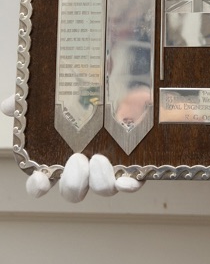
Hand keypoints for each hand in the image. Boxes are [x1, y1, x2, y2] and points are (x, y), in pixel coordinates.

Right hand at [1, 94, 141, 199]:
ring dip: (99, 181)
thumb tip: (9, 104)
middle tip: (77, 159)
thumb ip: (31, 100)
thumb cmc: (88, 95)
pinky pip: (132, 183)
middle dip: (72, 183)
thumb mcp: (58, 93)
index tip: (39, 178)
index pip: (42, 183)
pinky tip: (128, 179)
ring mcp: (109, 167)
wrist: (128, 81)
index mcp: (61, 156)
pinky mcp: (134, 163)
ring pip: (101, 189)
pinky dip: (129, 185)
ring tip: (98, 159)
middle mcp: (85, 167)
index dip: (38, 186)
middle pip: (73, 191)